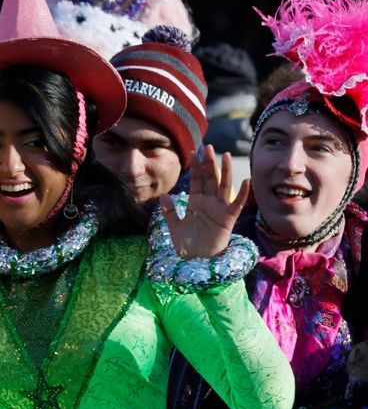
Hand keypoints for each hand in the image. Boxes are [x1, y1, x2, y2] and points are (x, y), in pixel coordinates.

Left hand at [159, 145, 250, 259]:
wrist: (197, 261)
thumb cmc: (188, 245)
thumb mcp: (174, 226)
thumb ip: (169, 211)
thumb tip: (163, 195)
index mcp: (196, 202)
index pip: (197, 180)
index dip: (196, 167)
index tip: (193, 152)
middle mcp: (209, 203)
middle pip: (210, 179)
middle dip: (209, 164)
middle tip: (208, 147)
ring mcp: (220, 210)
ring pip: (224, 186)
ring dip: (225, 172)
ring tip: (226, 156)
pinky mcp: (228, 219)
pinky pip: (237, 204)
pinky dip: (243, 193)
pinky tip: (246, 180)